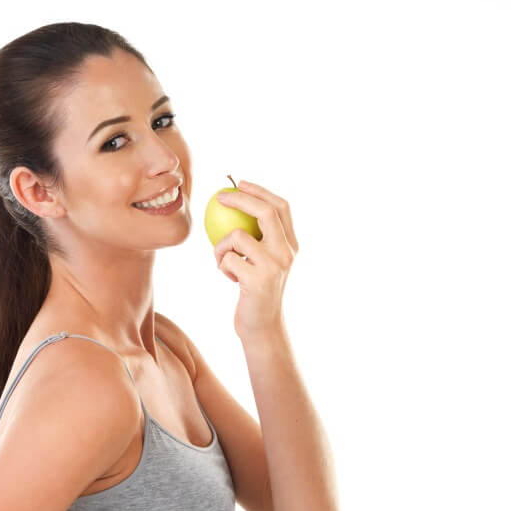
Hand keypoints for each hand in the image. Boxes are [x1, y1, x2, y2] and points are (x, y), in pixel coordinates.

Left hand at [212, 179, 298, 339]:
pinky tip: (230, 278)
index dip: (260, 191)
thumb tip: (232, 207)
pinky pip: (227, 259)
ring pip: (237, 236)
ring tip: (224, 262)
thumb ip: (258, 239)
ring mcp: (274, 266)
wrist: (262, 326)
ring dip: (221, 247)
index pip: (281, 207)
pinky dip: (221, 266)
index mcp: (291, 245)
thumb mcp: (262, 262)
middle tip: (219, 198)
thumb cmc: (255, 292)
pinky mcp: (258, 279)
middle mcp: (287, 252)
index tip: (239, 184)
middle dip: (240, 199)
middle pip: (265, 212)